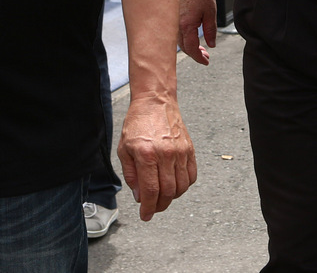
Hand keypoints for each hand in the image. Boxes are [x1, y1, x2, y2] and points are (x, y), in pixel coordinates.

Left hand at [117, 94, 196, 220]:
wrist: (155, 102)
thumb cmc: (137, 123)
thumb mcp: (124, 149)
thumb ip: (131, 174)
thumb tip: (139, 196)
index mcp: (147, 155)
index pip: (151, 191)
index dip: (148, 208)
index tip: (145, 215)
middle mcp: (166, 154)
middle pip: (168, 192)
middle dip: (160, 205)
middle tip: (153, 208)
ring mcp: (180, 152)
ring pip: (182, 187)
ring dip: (172, 197)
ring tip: (162, 196)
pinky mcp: (189, 149)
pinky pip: (192, 176)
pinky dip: (184, 186)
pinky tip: (174, 184)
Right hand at [178, 0, 215, 64]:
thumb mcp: (210, 12)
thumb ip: (210, 30)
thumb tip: (211, 44)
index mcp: (186, 26)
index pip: (191, 49)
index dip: (199, 58)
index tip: (205, 61)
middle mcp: (176, 26)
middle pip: (184, 48)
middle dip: (195, 54)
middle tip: (205, 55)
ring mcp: (172, 22)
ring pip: (179, 42)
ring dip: (189, 47)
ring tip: (200, 48)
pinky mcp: (171, 18)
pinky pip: (175, 34)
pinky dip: (184, 39)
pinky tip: (191, 38)